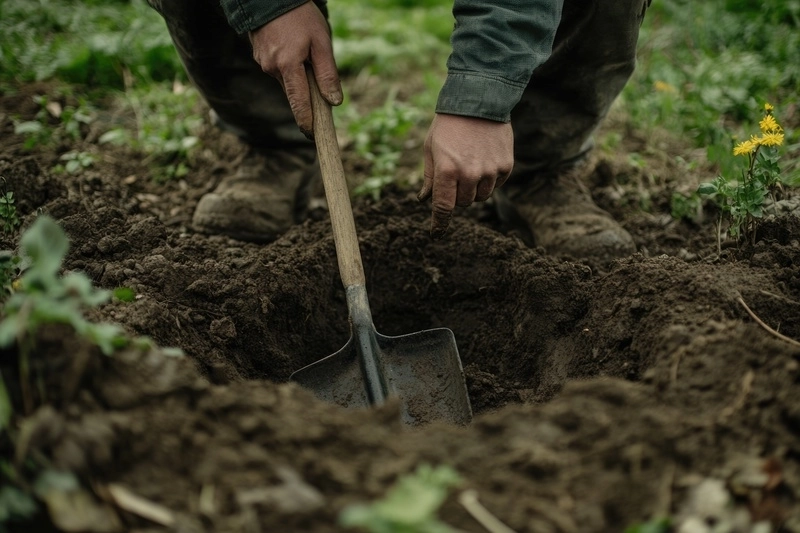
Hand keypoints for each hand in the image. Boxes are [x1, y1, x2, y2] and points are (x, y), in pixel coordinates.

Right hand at [249, 1, 341, 136]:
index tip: (313, 136)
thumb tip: (334, 102)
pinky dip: (290, 66)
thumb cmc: (301, 16)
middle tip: (321, 88)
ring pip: (288, 81)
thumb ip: (327, 73)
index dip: (307, 122)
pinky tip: (293, 48)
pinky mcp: (260, 57)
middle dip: (307, 95)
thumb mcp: (321, 42)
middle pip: (294, 93)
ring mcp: (264, 63)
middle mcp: (272, 69)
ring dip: (299, 77)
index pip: (299, 103)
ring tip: (305, 53)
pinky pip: (279, 70)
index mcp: (288, 66)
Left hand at [418, 114, 513, 238]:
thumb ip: (430, 177)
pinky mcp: (506, 166)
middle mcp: (470, 174)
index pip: (444, 208)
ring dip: (473, 188)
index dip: (440, 223)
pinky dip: (489, 179)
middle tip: (455, 174)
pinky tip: (484, 158)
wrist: (479, 99)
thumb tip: (425, 199)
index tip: (437, 234)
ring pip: (480, 197)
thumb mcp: (431, 148)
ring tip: (470, 164)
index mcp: (447, 171)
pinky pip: (496, 185)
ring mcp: (490, 171)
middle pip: (462, 203)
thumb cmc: (448, 124)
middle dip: (456, 194)